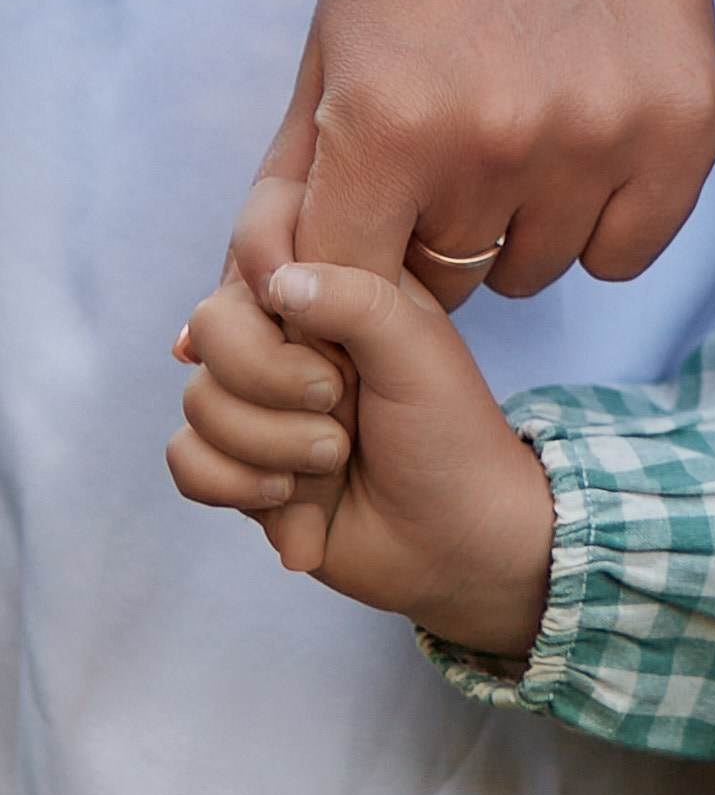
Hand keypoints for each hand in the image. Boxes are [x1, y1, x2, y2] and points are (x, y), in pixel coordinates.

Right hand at [169, 263, 557, 655]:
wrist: (450, 538)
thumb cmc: (447, 432)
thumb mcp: (415, 349)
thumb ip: (353, 299)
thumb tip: (277, 281)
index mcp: (331, 287)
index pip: (254, 256)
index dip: (278, 310)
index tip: (335, 356)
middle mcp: (284, 336)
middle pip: (210, 329)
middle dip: (272, 382)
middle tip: (337, 406)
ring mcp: (256, 400)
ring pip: (198, 401)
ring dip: (270, 444)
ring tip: (334, 461)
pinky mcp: (237, 462)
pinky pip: (185, 460)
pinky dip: (236, 484)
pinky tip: (293, 500)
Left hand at [230, 0, 714, 320]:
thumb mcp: (333, 35)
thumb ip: (296, 178)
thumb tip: (247, 307)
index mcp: (389, 123)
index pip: (344, 290)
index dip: (346, 258)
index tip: (363, 215)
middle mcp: (499, 144)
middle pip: (444, 282)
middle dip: (432, 226)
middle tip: (453, 119)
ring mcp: (606, 137)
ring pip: (534, 270)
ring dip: (519, 219)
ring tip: (526, 103)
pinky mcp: (692, 124)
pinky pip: (627, 250)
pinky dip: (605, 215)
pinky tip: (590, 126)